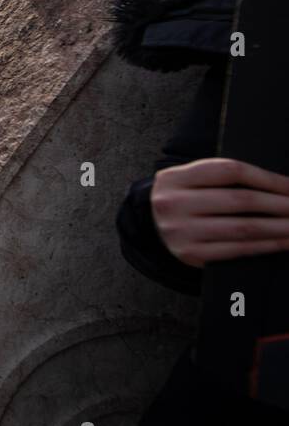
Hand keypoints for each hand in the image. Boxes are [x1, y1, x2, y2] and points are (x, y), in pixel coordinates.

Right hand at [150, 157, 288, 265]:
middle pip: (240, 200)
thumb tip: (280, 186)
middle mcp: (175, 203)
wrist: (151, 226)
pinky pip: (237, 250)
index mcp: (176, 177)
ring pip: (243, 228)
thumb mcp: (191, 179)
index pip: (230, 171)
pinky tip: (283, 241)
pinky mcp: (191, 254)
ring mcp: (182, 231)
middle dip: (281, 204)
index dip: (267, 178)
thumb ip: (225, 177)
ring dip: (280, 227)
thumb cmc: (184, 198)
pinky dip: (266, 245)